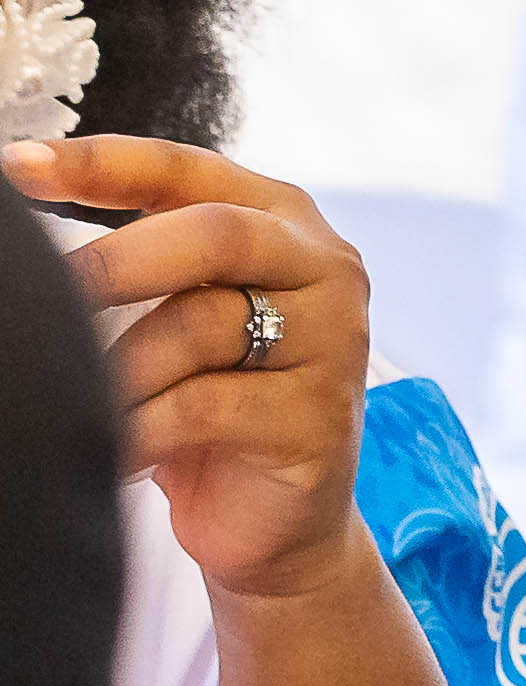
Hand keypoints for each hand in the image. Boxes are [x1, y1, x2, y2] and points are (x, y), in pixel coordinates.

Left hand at [12, 132, 370, 598]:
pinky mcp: (319, 416)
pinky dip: (138, 427)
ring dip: (120, 367)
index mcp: (281, 220)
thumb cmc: (212, 403)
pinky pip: (203, 406)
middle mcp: (323, 269)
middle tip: (49, 294)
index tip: (17, 169)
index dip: (98, 164)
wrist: (276, 520)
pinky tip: (114, 450)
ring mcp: (333, 343)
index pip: (184, 169)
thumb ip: (139, 262)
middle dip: (116, 261)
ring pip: (201, 325)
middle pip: (215, 234)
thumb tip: (29, 240)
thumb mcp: (176, 313)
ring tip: (84, 403)